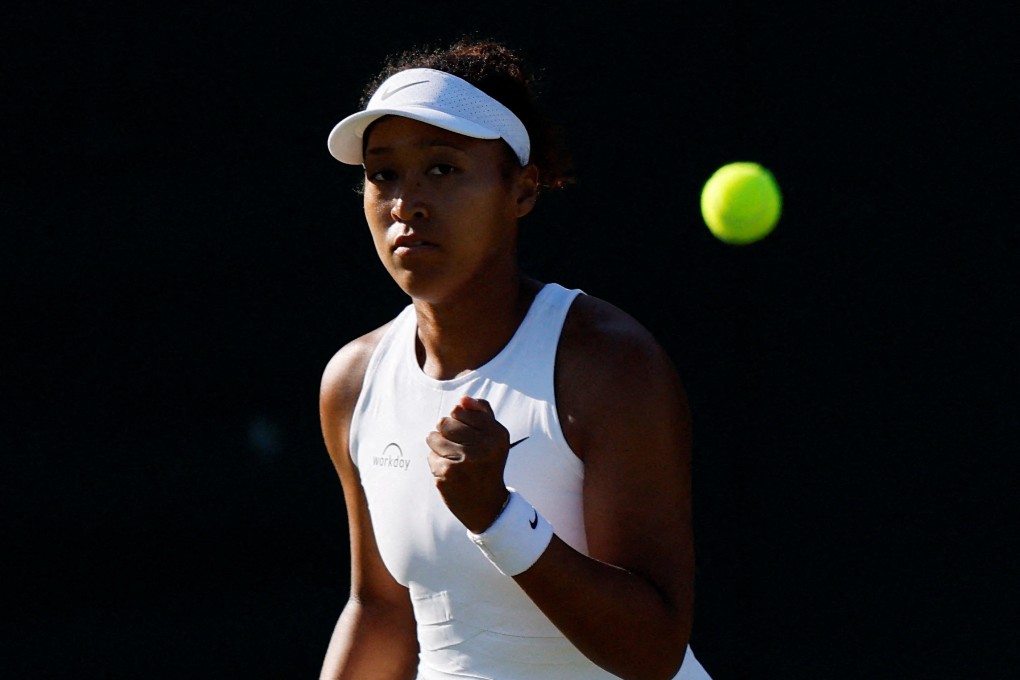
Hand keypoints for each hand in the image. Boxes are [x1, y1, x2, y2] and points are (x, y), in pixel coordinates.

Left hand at [426, 396, 511, 532]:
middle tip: (456, 445)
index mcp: (496, 434)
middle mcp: (482, 447)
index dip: (458, 419)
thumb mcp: (495, 437)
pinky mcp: (447, 475)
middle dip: (445, 431)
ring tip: (452, 457)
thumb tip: (462, 399)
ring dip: (438, 446)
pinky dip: (437, 462)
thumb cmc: (489, 464)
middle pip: (444, 422)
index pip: (460, 410)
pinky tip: (450, 472)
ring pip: (433, 438)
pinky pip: (430, 456)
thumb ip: (481, 413)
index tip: (466, 432)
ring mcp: (463, 461)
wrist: (488, 505)